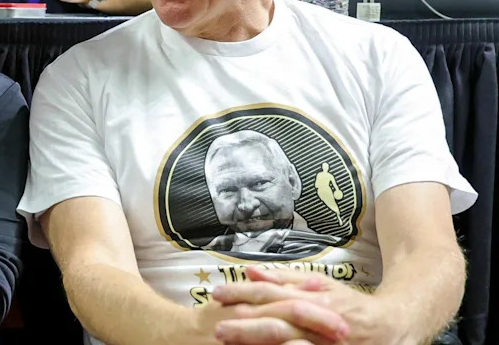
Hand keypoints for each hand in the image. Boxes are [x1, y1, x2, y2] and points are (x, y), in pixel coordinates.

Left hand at [212, 266, 398, 344]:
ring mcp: (324, 344)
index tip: (217, 295)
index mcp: (313, 299)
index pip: (271, 294)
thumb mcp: (319, 284)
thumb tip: (250, 270)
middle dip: (245, 327)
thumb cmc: (348, 306)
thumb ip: (284, 278)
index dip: (242, 293)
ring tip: (232, 344)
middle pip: (276, 323)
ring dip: (259, 344)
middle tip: (217, 328)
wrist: (391, 329)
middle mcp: (318, 322)